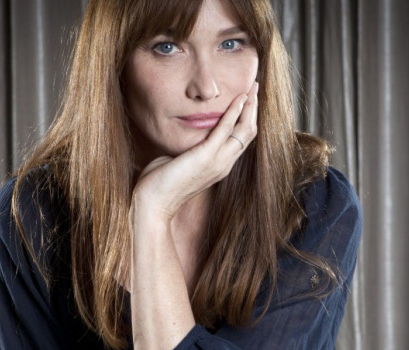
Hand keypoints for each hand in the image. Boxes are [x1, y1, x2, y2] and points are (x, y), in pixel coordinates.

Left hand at [132, 82, 258, 219]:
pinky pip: (226, 129)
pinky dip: (234, 112)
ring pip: (244, 131)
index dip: (247, 118)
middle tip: (255, 88)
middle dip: (253, 108)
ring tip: (252, 89)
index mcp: (219, 166)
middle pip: (248, 133)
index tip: (248, 100)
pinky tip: (238, 99)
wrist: (153, 203)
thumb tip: (184, 134)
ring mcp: (217, 162)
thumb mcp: (178, 160)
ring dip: (249, 107)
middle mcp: (223, 164)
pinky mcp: (206, 157)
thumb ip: (187, 147)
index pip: (241, 139)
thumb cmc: (160, 184)